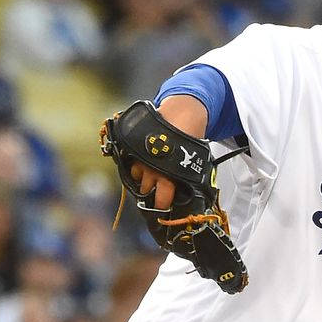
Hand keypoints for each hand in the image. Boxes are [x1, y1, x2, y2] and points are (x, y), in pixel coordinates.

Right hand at [124, 95, 211, 212]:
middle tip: (156, 192)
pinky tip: (143, 162)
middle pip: (146, 191)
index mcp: (168, 177)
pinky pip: (131, 163)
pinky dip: (135, 165)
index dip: (162, 205)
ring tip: (150, 174)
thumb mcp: (191, 161)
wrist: (181, 114)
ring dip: (142, 179)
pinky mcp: (134, 148)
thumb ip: (184, 176)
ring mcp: (140, 159)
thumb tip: (184, 189)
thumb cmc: (188, 137)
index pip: (162, 200)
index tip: (163, 207)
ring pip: (137, 178)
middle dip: (150, 194)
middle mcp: (152, 170)